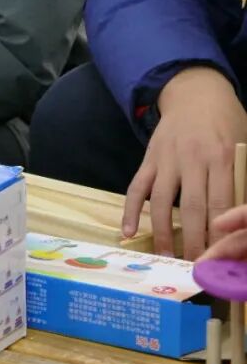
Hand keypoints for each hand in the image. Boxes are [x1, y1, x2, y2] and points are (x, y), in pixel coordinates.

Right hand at [122, 67, 246, 259]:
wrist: (195, 93)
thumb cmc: (227, 122)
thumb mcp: (244, 144)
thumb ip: (240, 176)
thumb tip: (240, 215)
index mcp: (223, 157)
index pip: (222, 204)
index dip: (221, 234)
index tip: (221, 259)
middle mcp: (193, 160)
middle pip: (193, 209)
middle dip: (194, 243)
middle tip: (195, 269)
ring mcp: (167, 160)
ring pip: (161, 203)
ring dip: (163, 234)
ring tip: (167, 259)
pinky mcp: (148, 160)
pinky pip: (136, 188)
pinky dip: (129, 211)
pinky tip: (127, 233)